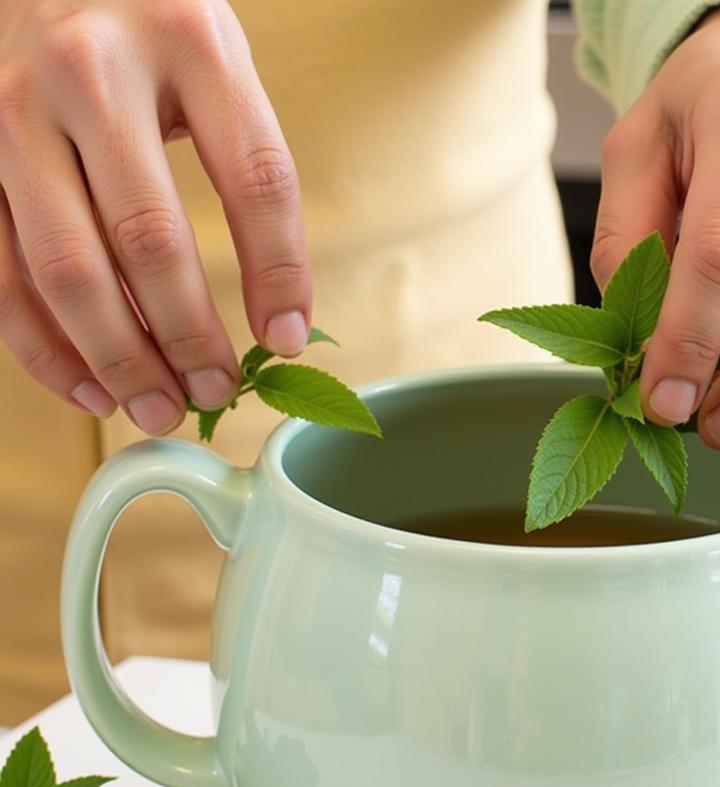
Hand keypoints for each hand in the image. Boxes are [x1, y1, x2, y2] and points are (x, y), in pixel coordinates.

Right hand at [0, 0, 310, 433]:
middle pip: (150, 240)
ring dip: (118, 360)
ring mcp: (15, 111)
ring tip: (159, 411)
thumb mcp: (217, 64)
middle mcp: (94, 72)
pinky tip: (91, 390)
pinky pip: (2, 273)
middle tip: (217, 393)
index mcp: (189, 41)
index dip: (279, 275)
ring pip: (67, 269)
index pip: (255, 181)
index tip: (286, 341)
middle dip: (188, 338)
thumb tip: (275, 321)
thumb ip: (249, 170)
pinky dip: (45, 348)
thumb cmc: (149, 25)